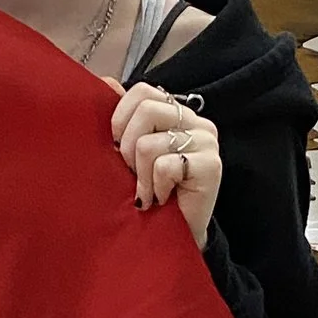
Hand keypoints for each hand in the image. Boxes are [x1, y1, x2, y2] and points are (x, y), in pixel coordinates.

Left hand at [110, 83, 221, 248]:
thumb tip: (105, 81)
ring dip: (141, 176)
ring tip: (149, 191)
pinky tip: (163, 198)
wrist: (174, 236)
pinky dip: (156, 187)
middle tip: (132, 173)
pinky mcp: (212, 165)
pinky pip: (165, 166)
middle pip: (146, 111)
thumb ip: (122, 118)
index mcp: (176, 112)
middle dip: (127, 148)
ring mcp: (206, 141)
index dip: (120, 118)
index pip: (142, 91)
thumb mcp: (129, 153)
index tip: (116, 147)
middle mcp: (195, 121)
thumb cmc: (150, 192)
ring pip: (149, 144)